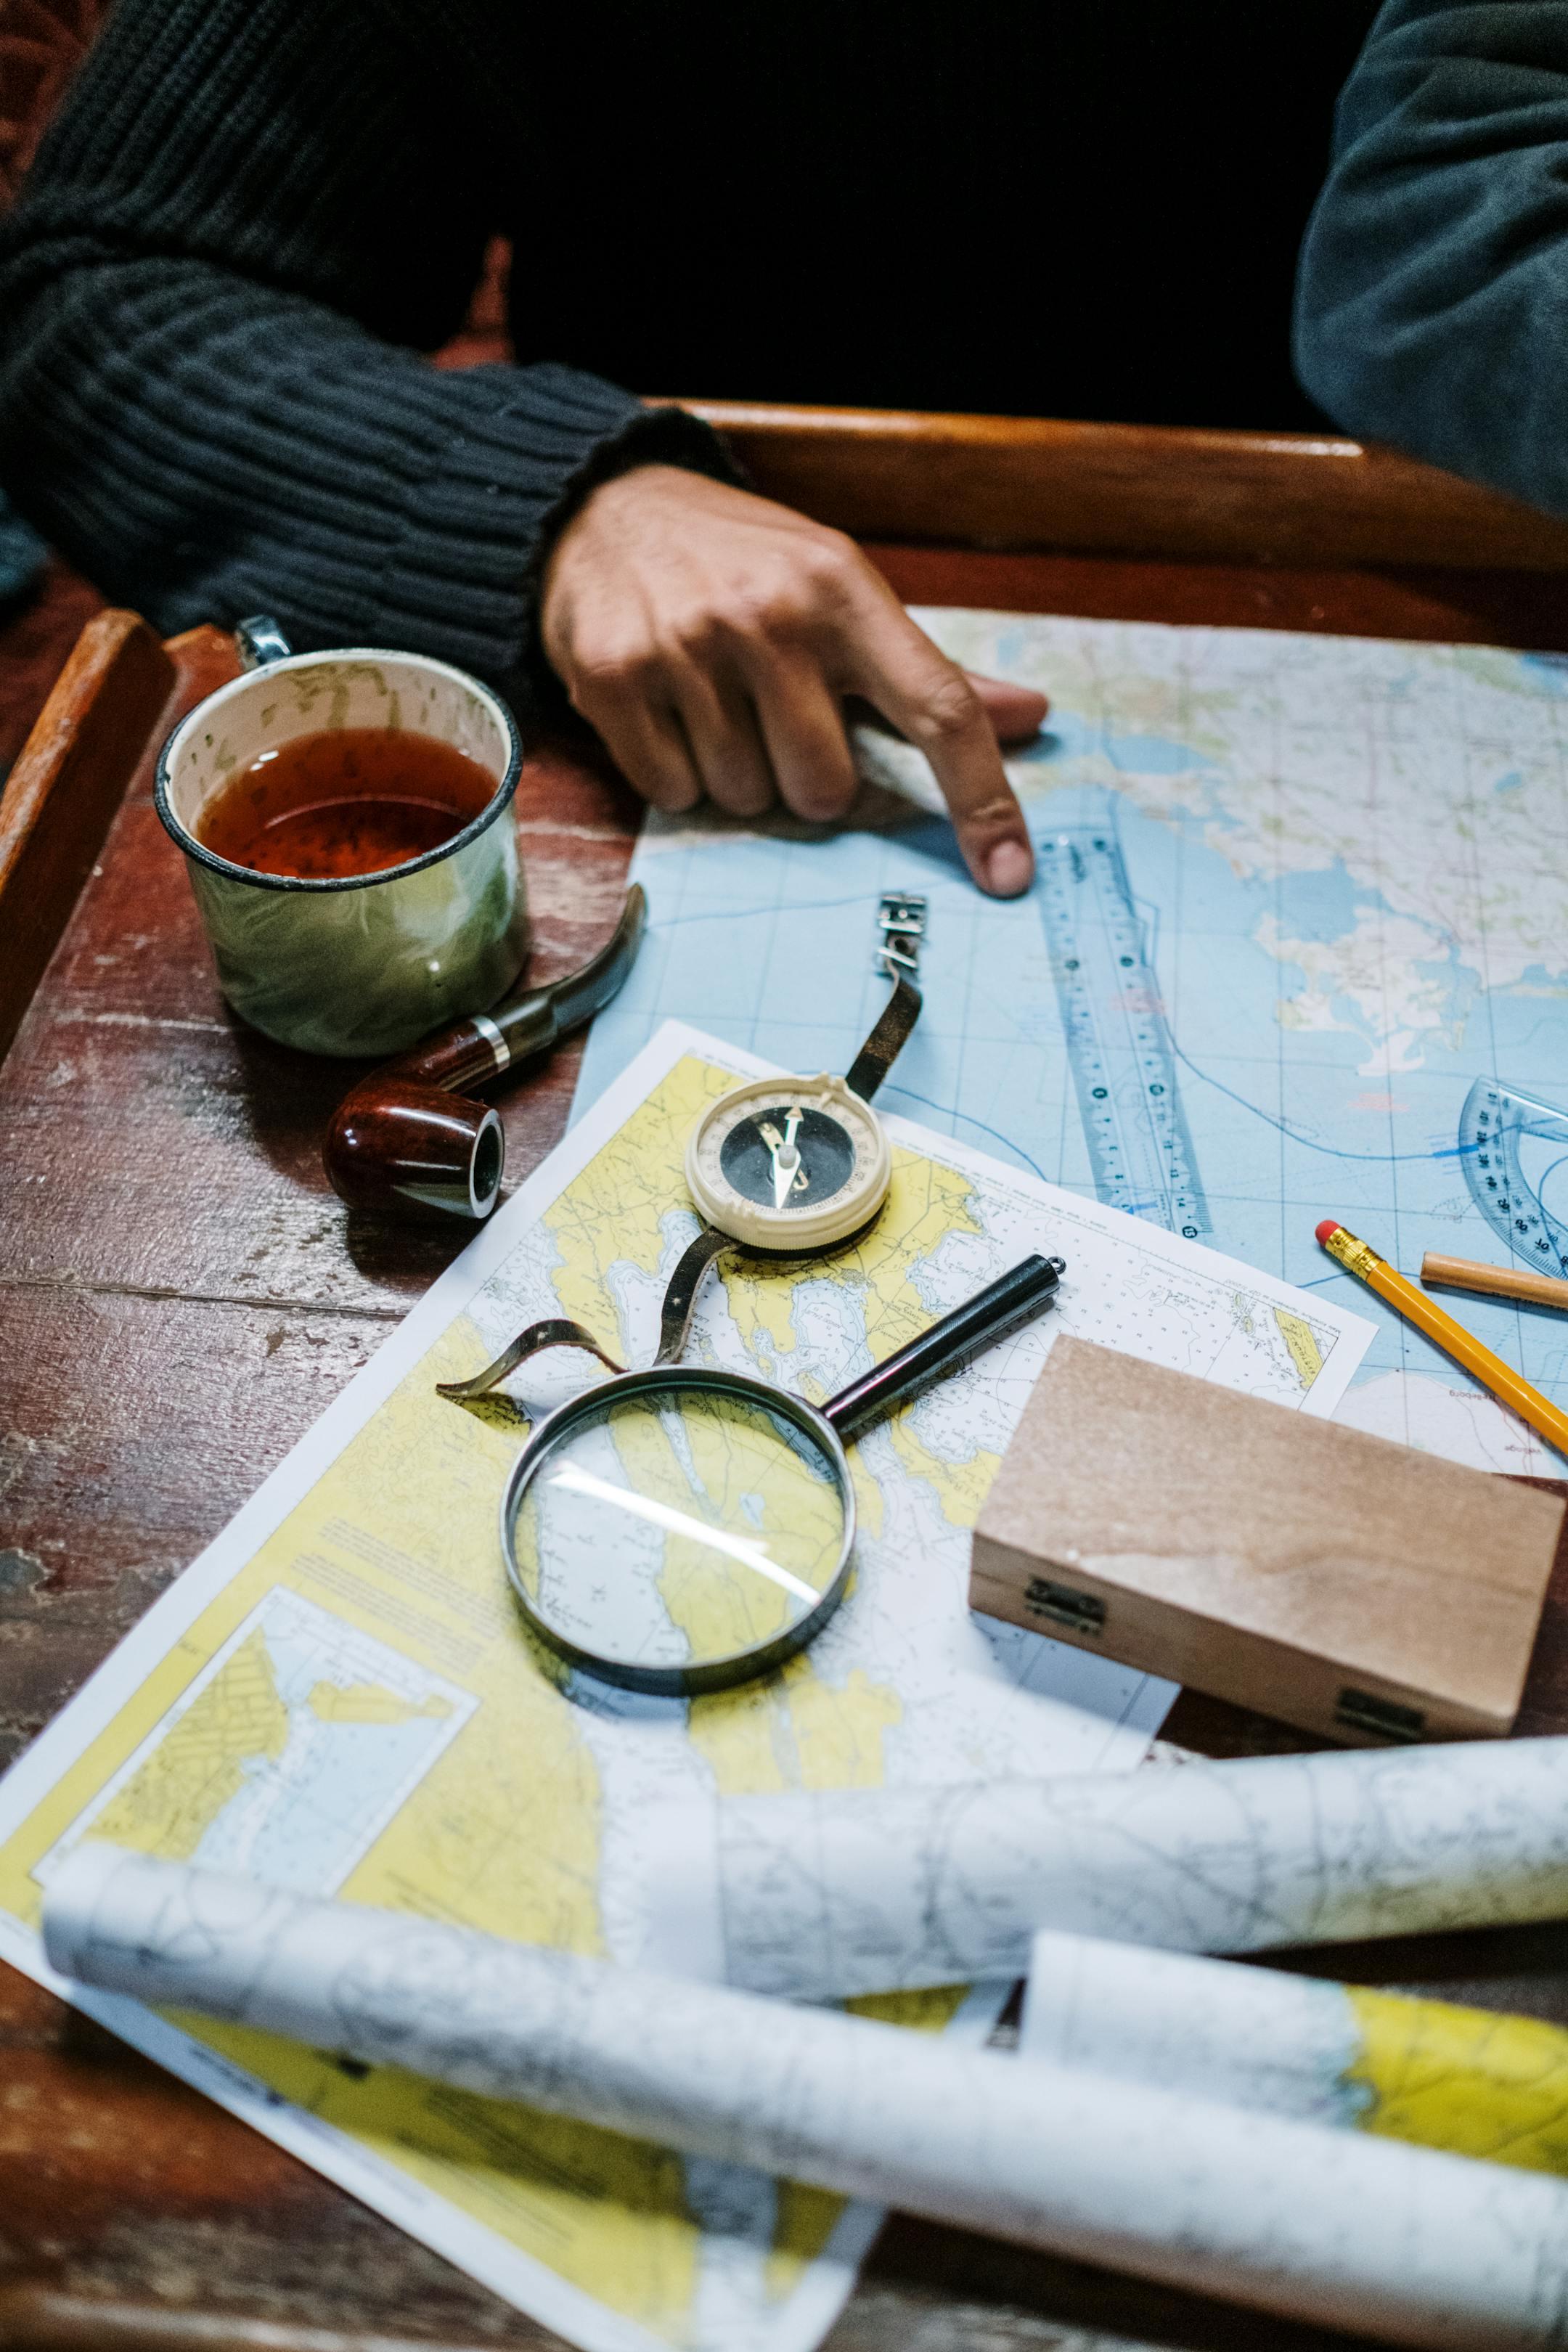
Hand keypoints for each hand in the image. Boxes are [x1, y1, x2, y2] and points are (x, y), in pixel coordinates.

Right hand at [541, 465, 1038, 896]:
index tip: (1009, 873)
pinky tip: (667, 709)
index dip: (983, 800)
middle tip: (774, 717)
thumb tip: (1030, 717)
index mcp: (845, 592)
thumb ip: (926, 669)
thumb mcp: (841, 589)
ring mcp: (688, 647)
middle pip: (826, 790)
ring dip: (735, 773)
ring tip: (713, 701)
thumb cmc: (745, 564)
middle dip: (805, 776)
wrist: (606, 509)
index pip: (939, 710)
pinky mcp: (614, 679)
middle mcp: (771, 616)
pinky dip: (676, 771)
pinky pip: (674, 793)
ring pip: (746, 798)